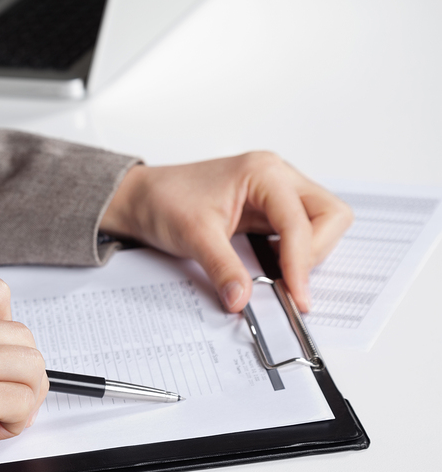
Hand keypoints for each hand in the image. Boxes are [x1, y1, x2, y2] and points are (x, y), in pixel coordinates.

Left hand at [100, 152, 352, 312]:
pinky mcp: (269, 210)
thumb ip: (223, 269)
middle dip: (315, 251)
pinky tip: (273, 268)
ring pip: (322, 223)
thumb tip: (243, 299)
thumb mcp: (194, 237)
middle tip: (290, 281)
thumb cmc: (164, 200)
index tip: (294, 295)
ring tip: (281, 276)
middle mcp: (276, 177)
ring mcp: (276, 192)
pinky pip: (300, 232)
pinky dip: (294, 253)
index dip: (300, 262)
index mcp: (263, 172)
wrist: (141, 198)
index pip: (300, 221)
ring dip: (307, 253)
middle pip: (330, 215)